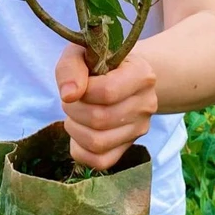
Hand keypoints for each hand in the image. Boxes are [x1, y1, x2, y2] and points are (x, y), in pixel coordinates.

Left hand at [55, 45, 158, 170]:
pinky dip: (80, 149)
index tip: (77, 84)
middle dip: (74, 109)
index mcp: (142, 75)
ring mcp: (139, 129)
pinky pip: (100, 161)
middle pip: (100, 119)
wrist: (119, 75)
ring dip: (75, 128)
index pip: (108, 92)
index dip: (82, 91)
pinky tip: (79, 131)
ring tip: (75, 114)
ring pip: (98, 143)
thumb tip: (68, 95)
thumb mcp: (81, 52)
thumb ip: (71, 67)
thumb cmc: (98, 62)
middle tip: (71, 100)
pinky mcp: (128, 147)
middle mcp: (147, 104)